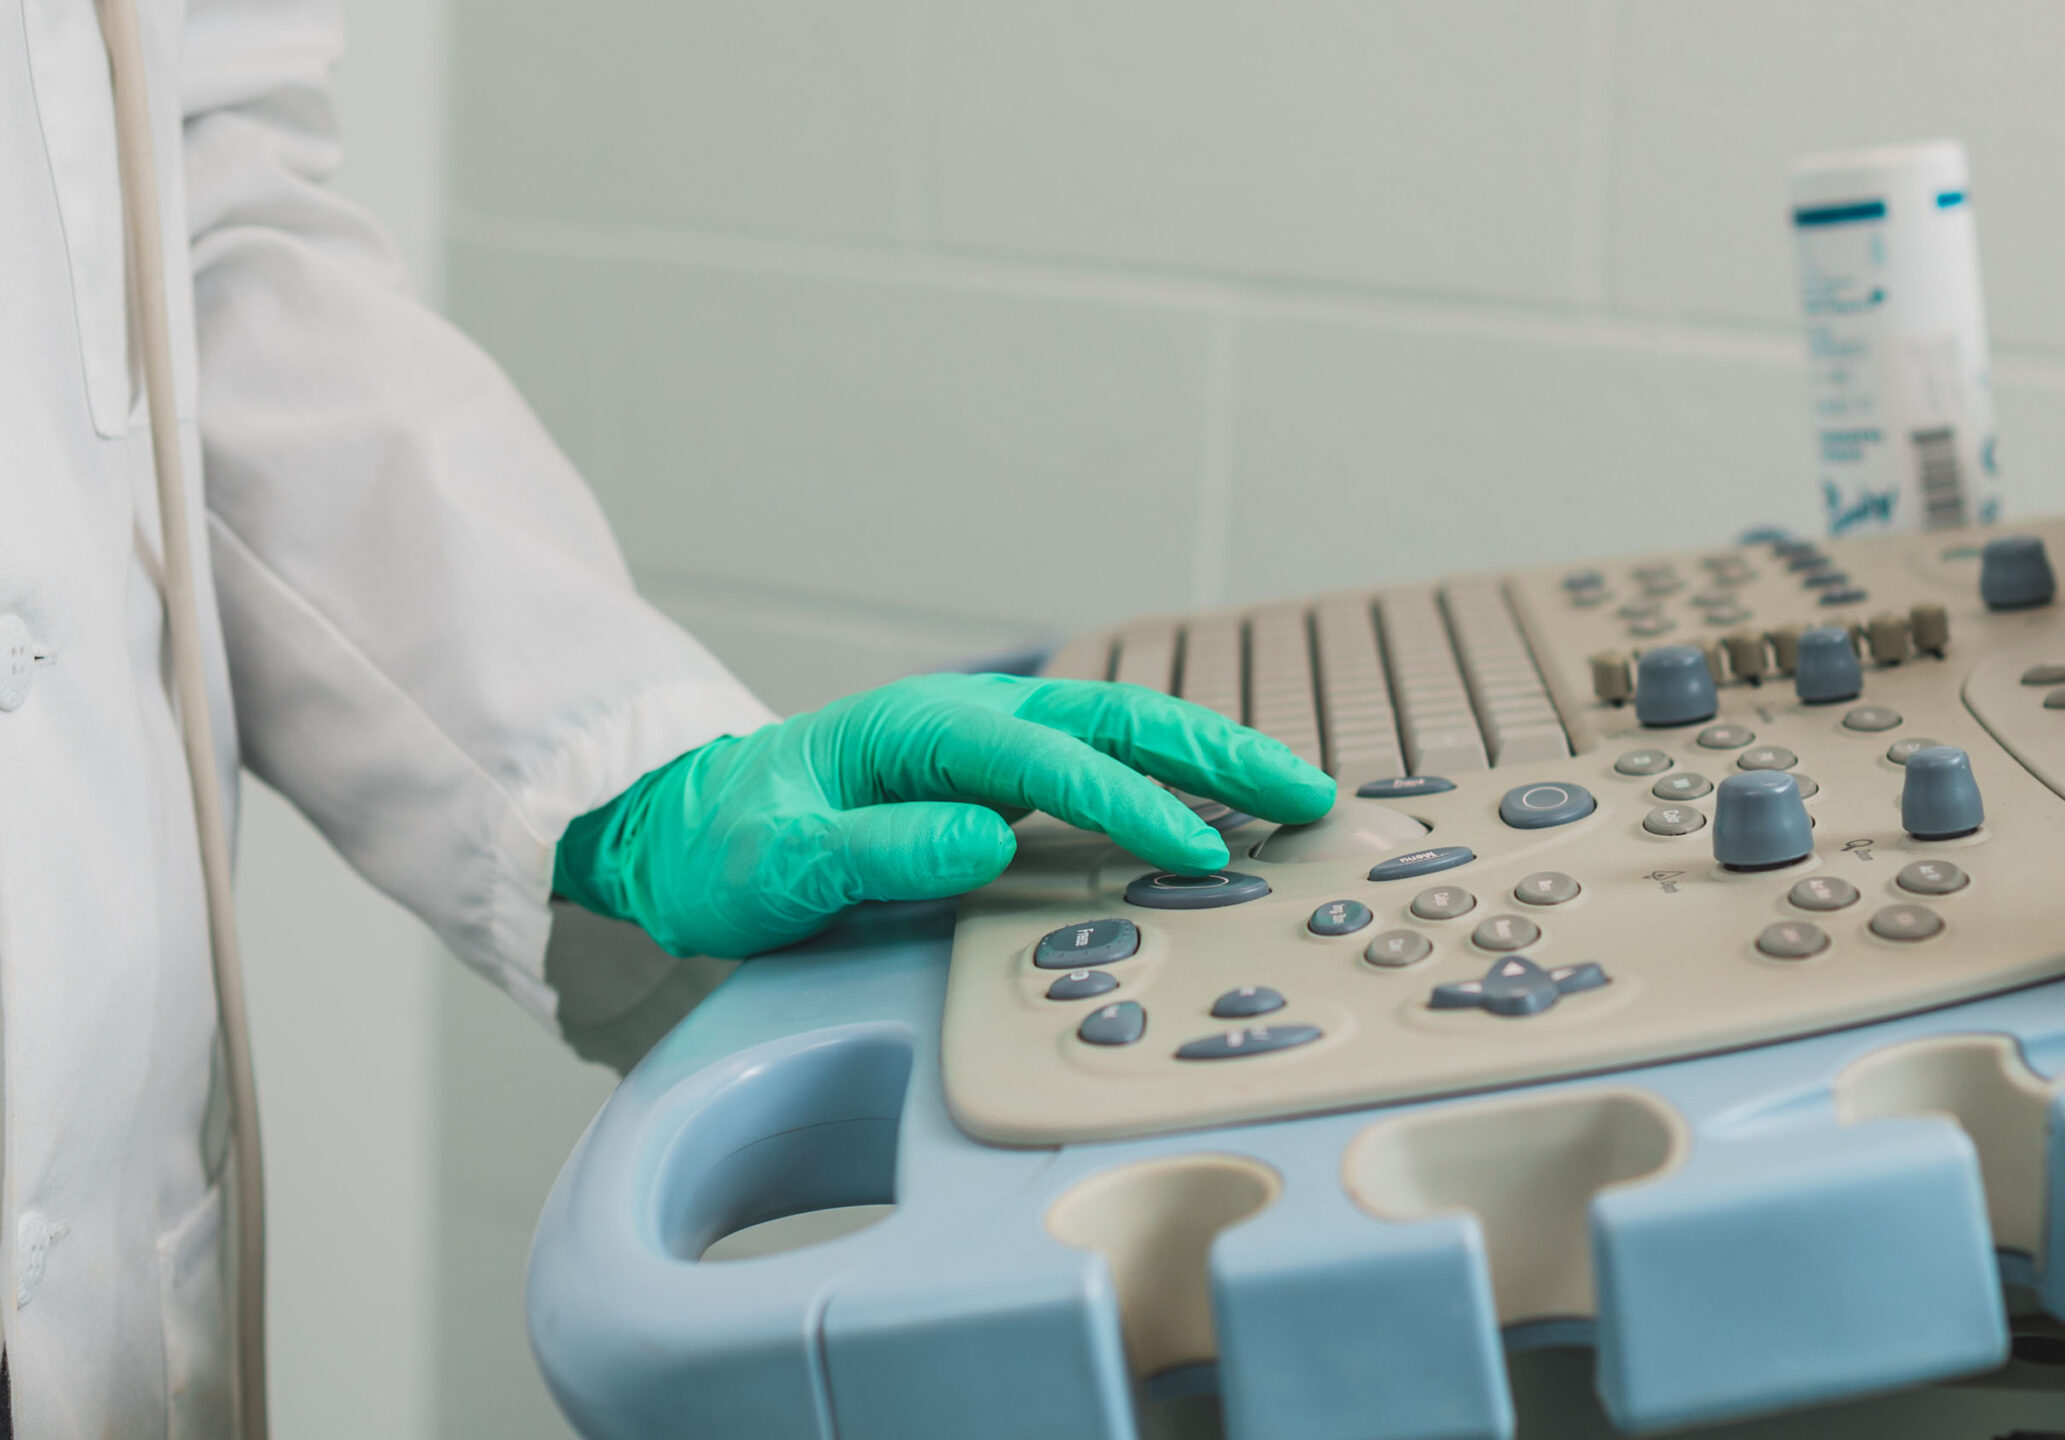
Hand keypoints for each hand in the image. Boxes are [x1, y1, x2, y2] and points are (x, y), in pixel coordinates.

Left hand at [551, 673, 1336, 958]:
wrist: (687, 826)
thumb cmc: (727, 846)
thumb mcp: (779, 863)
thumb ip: (878, 848)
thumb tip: (985, 839)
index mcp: (920, 729)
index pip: (1048, 761)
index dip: (1128, 803)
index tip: (1196, 851)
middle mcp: (969, 720)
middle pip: (1117, 719)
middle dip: (1217, 755)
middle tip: (1307, 795)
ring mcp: (990, 743)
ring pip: (1125, 733)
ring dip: (1213, 761)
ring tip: (1297, 795)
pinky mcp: (1001, 774)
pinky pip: (1107, 764)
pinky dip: (1178, 778)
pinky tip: (1227, 812)